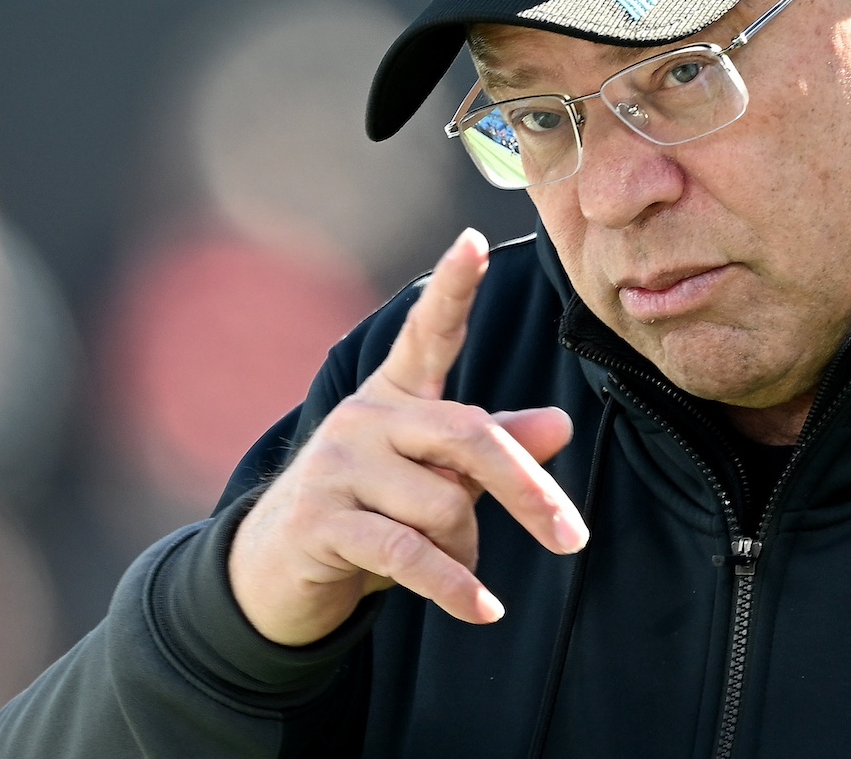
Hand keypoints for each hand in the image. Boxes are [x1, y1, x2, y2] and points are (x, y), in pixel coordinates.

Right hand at [227, 228, 588, 645]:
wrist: (278, 571)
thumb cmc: (374, 508)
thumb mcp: (435, 474)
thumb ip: (495, 447)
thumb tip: (560, 424)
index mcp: (396, 394)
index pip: (428, 332)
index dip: (453, 288)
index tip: (472, 240)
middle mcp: (366, 417)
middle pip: (470, 437)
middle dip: (527, 490)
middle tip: (572, 536)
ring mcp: (338, 465)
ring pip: (444, 506)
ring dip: (469, 553)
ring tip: (463, 572)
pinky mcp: (322, 520)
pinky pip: (410, 553)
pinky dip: (455, 587)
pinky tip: (483, 610)